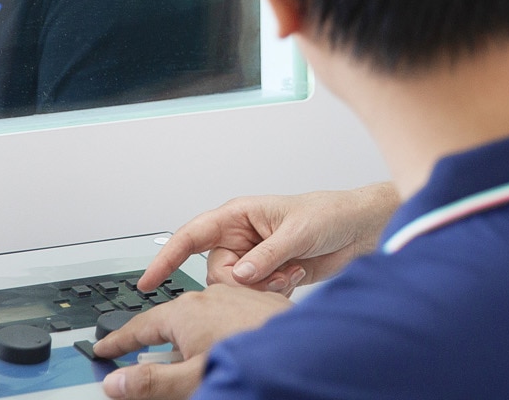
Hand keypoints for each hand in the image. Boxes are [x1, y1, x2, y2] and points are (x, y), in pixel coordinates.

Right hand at [94, 285, 292, 398]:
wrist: (309, 347)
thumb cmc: (255, 359)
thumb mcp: (192, 377)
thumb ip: (150, 381)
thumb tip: (116, 384)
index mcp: (186, 311)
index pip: (141, 327)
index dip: (119, 342)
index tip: (104, 350)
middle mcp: (209, 297)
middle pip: (170, 319)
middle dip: (155, 338)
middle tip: (136, 353)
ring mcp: (235, 297)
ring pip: (199, 316)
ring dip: (188, 336)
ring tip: (184, 355)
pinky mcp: (257, 303)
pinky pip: (225, 315)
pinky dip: (214, 331)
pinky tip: (223, 344)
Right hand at [138, 182, 398, 292]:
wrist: (359, 230)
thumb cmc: (329, 213)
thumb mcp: (297, 232)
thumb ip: (265, 256)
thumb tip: (238, 276)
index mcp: (239, 215)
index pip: (192, 235)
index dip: (167, 257)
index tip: (148, 281)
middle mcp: (242, 237)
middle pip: (215, 272)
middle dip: (239, 283)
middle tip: (272, 276)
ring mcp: (254, 258)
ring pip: (234, 288)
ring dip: (261, 289)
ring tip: (289, 274)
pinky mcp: (268, 276)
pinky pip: (254, 296)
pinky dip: (273, 293)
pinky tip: (294, 279)